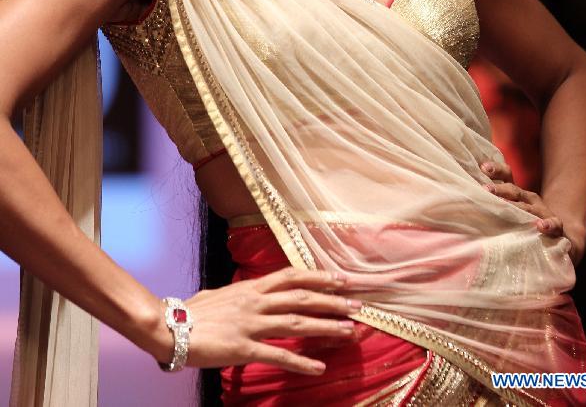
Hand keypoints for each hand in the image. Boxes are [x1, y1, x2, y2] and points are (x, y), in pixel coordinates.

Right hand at [149, 266, 360, 374]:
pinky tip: (319, 367)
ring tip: (349, 332)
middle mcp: (256, 302)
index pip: (292, 276)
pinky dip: (300, 362)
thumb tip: (252, 293)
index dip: (318, 276)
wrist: (169, 326)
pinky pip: (277, 355)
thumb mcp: (222, 294)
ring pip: (297, 322)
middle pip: (302, 297)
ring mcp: (251, 324)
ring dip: (326, 327)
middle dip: (333, 301)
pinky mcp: (243, 348)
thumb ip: (242, 294)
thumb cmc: (192, 311)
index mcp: (251, 288)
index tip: (340, 278)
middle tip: (357, 304)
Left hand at [479, 161, 585, 264]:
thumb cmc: (525, 224)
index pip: (507, 175)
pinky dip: (548, 225)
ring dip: (518, 206)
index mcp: (517, 193)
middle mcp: (530, 199)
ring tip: (505, 205)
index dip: (496, 170)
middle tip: (485, 189)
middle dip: (499, 188)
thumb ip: (492, 206)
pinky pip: (554, 224)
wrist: (559, 238)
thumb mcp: (509, 213)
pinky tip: (540, 226)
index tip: (483, 167)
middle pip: (514, 190)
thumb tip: (465, 201)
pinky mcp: (556, 227)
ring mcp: (543, 212)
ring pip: (529, 206)